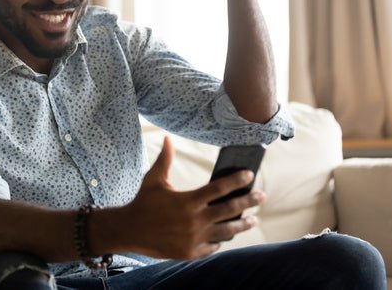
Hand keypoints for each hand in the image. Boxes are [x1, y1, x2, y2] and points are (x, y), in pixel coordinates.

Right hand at [121, 136, 262, 259]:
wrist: (129, 230)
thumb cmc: (143, 202)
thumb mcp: (153, 179)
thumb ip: (165, 159)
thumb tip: (167, 138)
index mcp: (188, 201)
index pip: (219, 188)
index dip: (236, 180)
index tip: (249, 174)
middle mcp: (194, 220)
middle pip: (230, 210)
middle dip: (248, 202)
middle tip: (262, 196)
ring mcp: (194, 238)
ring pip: (227, 231)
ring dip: (242, 224)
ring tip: (252, 219)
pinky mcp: (190, 253)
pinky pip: (213, 246)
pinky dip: (221, 239)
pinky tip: (227, 234)